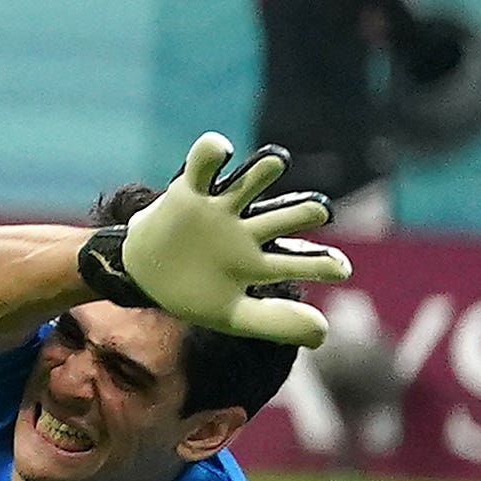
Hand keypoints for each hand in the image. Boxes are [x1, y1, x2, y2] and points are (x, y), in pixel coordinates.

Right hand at [105, 134, 350, 346]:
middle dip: (303, 211)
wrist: (140, 275)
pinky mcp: (189, 191)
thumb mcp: (232, 316)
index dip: (323, 263)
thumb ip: (275, 323)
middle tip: (319, 211)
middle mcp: (247, 230)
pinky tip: (221, 149)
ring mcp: (219, 209)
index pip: (299, 262)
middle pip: (283, 217)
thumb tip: (323, 331)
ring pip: (249, 184)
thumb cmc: (192, 294)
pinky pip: (201, 167)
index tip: (340, 269)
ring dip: (264, 171)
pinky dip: (210, 153)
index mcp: (260, 262)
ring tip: (277, 162)